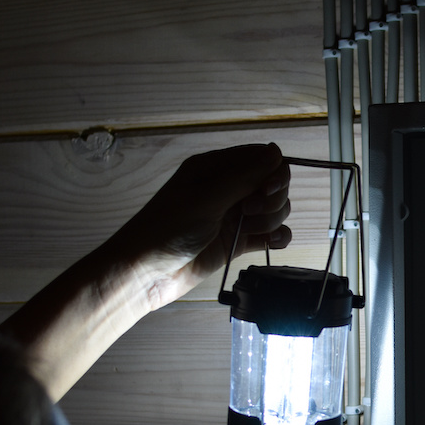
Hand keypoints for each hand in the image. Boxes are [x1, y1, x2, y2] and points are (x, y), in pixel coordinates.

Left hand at [102, 143, 292, 308]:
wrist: (148, 273)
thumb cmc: (166, 229)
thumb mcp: (205, 198)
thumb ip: (244, 176)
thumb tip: (276, 151)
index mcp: (216, 168)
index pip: (263, 158)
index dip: (274, 173)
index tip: (265, 190)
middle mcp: (229, 188)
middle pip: (274, 184)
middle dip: (271, 199)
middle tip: (247, 212)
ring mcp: (235, 215)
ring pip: (276, 209)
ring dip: (271, 220)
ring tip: (246, 230)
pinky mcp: (239, 241)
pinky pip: (272, 234)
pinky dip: (276, 238)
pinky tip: (267, 243)